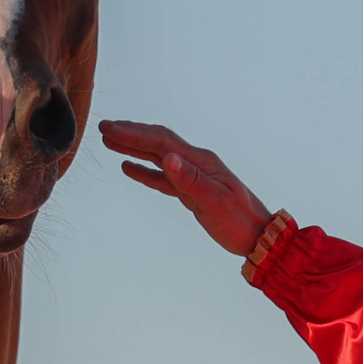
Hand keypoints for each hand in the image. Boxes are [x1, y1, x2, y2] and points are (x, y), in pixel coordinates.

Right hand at [95, 120, 272, 256]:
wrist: (258, 236)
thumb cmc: (239, 221)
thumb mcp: (214, 201)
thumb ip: (190, 180)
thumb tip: (167, 157)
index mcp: (200, 162)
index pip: (161, 143)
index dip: (134, 135)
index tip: (109, 129)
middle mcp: (195, 163)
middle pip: (158, 142)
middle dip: (131, 133)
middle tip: (104, 127)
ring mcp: (193, 176)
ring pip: (158, 157)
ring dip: (134, 147)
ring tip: (110, 141)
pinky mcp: (190, 191)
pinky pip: (162, 177)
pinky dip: (144, 170)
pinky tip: (129, 168)